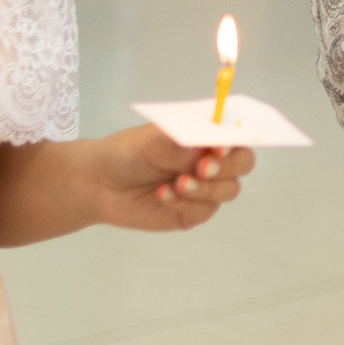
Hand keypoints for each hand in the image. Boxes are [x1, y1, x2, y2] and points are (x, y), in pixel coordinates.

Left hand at [0, 128, 256, 245]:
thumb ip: (184, 143)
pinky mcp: (194, 212)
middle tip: (200, 168)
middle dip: (226, 167)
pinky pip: (205, 210)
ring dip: (205, 188)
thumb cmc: (128, 152)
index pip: (239, 132)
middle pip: (244, 163)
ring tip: (175, 184)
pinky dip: (185, 203)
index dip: (239, 138)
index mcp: (207, 135)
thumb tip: (210, 147)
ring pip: (229, 190)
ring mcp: (206, 187)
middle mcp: (214, 159)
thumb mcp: (154, 139)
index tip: (220, 146)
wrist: (100, 184)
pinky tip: (161, 195)